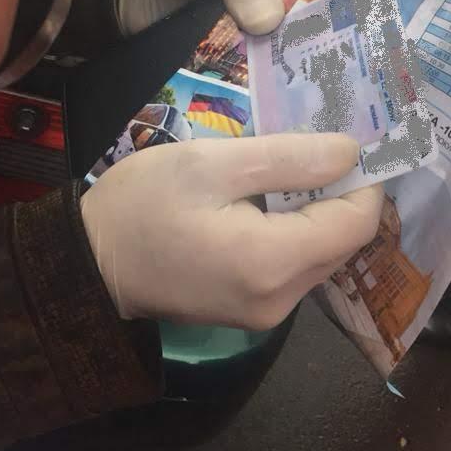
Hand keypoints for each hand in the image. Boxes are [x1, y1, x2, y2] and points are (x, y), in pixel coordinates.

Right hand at [81, 132, 383, 329]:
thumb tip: (351, 151)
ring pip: (322, 255)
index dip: (362, 178)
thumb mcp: (211, 164)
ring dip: (318, 211)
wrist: (88, 264)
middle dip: (341, 192)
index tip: (349, 137)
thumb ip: (287, 158)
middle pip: (344, 242)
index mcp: (273, 262)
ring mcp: (267, 313)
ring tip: (290, 166)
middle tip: (317, 144)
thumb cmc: (142, 205)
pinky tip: (269, 201)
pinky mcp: (252, 312)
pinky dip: (296, 232)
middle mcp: (281, 299)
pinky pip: (295, 267)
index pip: (357, 222)